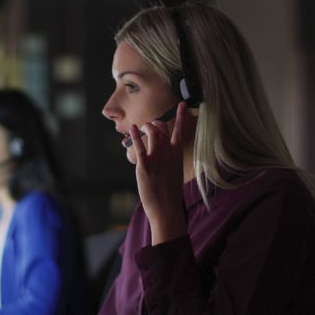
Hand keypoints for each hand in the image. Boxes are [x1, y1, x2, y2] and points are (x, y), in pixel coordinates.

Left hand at [129, 101, 193, 244]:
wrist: (167, 209)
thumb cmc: (170, 193)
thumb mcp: (175, 173)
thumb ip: (170, 159)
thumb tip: (164, 151)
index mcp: (177, 155)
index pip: (180, 131)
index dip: (181, 116)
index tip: (183, 105)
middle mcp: (168, 154)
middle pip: (163, 129)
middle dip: (156, 123)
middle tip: (150, 125)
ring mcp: (157, 159)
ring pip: (152, 133)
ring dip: (146, 126)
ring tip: (141, 127)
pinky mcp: (145, 165)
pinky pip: (139, 145)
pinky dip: (134, 135)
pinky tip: (131, 129)